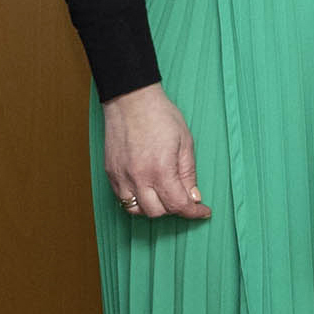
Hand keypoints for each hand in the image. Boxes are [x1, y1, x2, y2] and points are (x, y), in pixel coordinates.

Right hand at [100, 83, 210, 220]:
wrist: (130, 100)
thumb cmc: (160, 116)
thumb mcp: (185, 142)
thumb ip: (188, 173)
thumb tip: (194, 197)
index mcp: (160, 169)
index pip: (177, 205)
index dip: (193, 212)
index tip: (203, 211)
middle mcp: (138, 178)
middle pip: (156, 212)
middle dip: (174, 209)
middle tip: (184, 197)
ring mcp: (121, 177)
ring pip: (136, 210)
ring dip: (153, 207)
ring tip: (165, 194)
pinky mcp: (110, 174)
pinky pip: (123, 198)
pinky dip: (137, 200)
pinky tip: (148, 189)